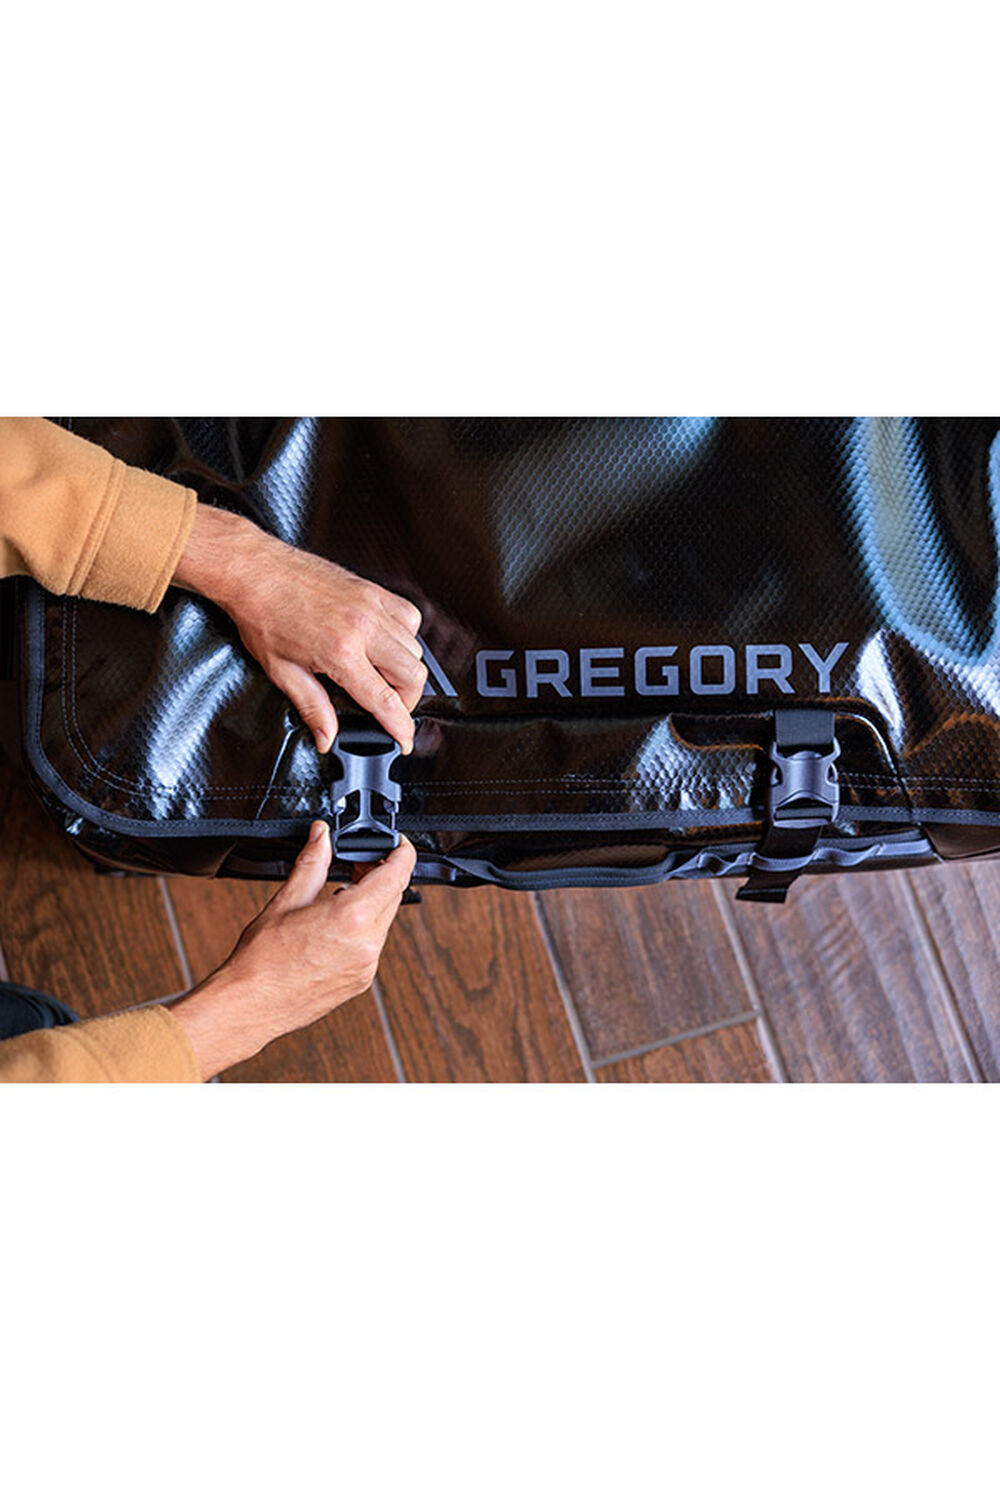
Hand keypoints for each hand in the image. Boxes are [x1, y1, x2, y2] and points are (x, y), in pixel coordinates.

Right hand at [168, 822, 415, 1078]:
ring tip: (342, 893)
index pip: (398, 875)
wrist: (250, 1005)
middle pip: (394, 896)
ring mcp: (366, 967)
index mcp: (351, 918)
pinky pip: (373, 945)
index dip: (402, 853)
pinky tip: (337, 925)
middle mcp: (366, 945)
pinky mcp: (361, 981)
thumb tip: (321, 837)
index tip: (397, 844)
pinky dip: (364, 928)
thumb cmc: (261, 961)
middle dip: (382, 875)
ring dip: (372, 902)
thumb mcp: (286, 900)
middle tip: (360, 864)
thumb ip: (312, 863)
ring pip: (384, 921)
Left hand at [173, 504, 426, 752]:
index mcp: (340, 653)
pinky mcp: (372, 589)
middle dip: (407, 700)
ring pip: (416, 647)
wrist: (255, 572)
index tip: (403, 740)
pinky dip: (405, 635)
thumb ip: (312, 707)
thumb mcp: (282, 671)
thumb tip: (326, 736)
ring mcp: (371, 605)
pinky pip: (409, 616)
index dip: (400, 727)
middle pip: (414, 675)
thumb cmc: (262, 614)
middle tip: (388, 706)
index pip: (385, 700)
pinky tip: (384, 642)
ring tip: (382, 675)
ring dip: (405, 669)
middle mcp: (363, 628)